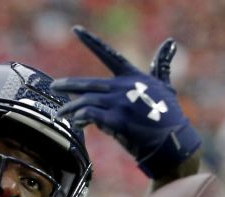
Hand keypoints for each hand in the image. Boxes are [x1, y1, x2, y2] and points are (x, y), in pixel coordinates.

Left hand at [51, 26, 200, 178]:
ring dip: (70, 108)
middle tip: (53, 87)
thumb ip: (161, 64)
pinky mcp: (116, 120)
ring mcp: (119, 103)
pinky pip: (89, 116)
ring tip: (61, 114)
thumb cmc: (168, 113)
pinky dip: (80, 117)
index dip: (91, 41)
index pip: (108, 53)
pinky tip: (77, 122)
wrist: (172, 138)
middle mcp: (123, 87)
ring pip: (85, 102)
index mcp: (132, 76)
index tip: (76, 29)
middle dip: (67, 85)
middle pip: (87, 83)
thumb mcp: (165, 85)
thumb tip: (170, 42)